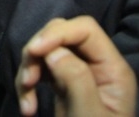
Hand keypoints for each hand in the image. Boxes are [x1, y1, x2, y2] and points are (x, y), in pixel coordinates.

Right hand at [16, 16, 135, 116]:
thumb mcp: (88, 115)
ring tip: (26, 102)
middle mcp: (97, 66)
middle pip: (63, 35)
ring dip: (29, 71)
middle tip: (28, 80)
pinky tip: (28, 109)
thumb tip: (54, 51)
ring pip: (47, 51)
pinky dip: (28, 86)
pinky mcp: (63, 87)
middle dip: (39, 52)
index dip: (57, 33)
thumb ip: (75, 78)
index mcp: (112, 69)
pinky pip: (41, 71)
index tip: (33, 51)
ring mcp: (79, 75)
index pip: (85, 30)